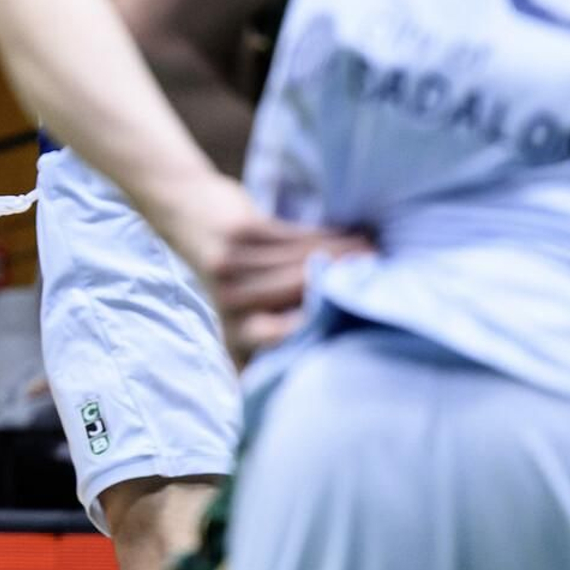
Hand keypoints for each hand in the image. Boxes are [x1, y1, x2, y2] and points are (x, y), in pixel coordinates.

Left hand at [175, 179, 370, 366]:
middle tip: (381, 285)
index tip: (362, 327)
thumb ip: (276, 337)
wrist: (188, 213)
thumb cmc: (232, 272)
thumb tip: (333, 356)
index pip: (282, 345)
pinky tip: (357, 237)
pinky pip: (296, 240)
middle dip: (343, 293)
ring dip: (344, 259)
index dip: (323, 335)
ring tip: (375, 255)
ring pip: (302, 267)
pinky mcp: (241, 234)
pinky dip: (331, 238)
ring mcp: (232, 269)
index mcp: (233, 334)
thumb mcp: (243, 315)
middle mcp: (229, 306)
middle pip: (301, 304)